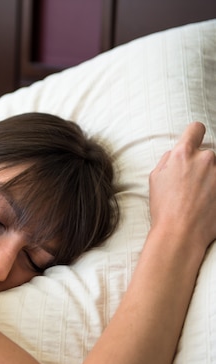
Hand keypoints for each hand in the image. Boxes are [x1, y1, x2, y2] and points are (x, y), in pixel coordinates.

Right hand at [149, 122, 215, 250]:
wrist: (181, 233)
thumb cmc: (164, 208)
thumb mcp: (155, 179)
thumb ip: (168, 160)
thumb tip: (176, 153)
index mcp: (183, 154)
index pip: (196, 128)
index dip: (194, 135)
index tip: (195, 142)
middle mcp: (206, 159)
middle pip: (208, 154)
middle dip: (201, 166)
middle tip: (191, 185)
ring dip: (211, 179)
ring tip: (200, 198)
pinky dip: (215, 192)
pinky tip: (208, 203)